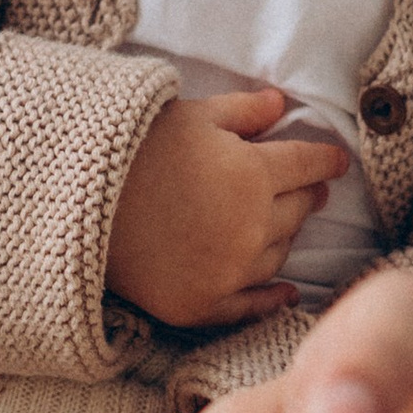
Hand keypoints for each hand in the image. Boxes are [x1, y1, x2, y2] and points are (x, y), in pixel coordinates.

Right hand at [104, 86, 348, 326]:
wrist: (74, 198)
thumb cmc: (133, 145)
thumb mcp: (191, 115)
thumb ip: (243, 111)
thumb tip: (281, 104)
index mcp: (252, 173)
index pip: (307, 166)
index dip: (326, 161)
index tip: (338, 162)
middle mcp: (250, 227)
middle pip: (297, 211)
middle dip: (306, 195)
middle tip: (309, 188)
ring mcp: (227, 271)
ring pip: (278, 254)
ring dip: (286, 236)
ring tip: (284, 222)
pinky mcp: (201, 304)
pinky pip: (251, 307)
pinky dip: (272, 299)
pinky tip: (286, 292)